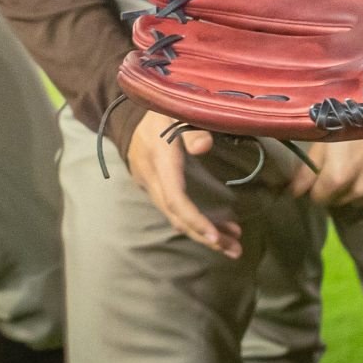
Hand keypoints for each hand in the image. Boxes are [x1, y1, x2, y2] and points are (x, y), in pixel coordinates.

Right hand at [126, 109, 239, 255]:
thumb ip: (190, 128)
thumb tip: (205, 145)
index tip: (216, 237)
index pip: (175, 198)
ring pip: (177, 218)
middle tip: (235, 251)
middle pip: (177, 217)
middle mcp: (153, 179)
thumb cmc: (159, 112)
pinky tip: (221, 227)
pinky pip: (176, 211)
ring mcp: (152, 187)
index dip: (194, 219)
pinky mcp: (156, 189)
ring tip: (233, 245)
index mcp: (160, 160)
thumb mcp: (175, 111)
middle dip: (206, 237)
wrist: (127, 116)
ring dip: (205, 233)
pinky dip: (198, 221)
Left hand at [287, 137, 362, 209]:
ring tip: (355, 164)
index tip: (318, 173)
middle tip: (336, 164)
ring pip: (357, 200)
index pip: (318, 198)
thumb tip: (294, 192)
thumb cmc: (351, 119)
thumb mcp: (323, 140)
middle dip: (334, 188)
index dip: (315, 186)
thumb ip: (307, 171)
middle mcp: (358, 191)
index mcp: (338, 179)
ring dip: (352, 188)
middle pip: (338, 200)